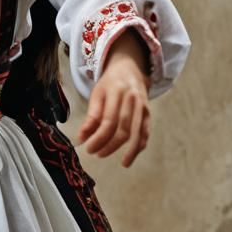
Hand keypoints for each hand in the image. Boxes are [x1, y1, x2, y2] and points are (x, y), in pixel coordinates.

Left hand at [77, 33, 150, 167]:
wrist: (130, 68)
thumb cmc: (110, 83)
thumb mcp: (96, 94)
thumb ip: (91, 116)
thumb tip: (82, 138)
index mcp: (115, 92)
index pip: (108, 121)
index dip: (99, 138)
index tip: (88, 148)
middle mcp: (131, 99)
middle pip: (123, 129)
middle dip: (110, 145)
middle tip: (97, 154)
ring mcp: (142, 106)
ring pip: (137, 133)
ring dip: (129, 150)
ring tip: (121, 163)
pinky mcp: (149, 112)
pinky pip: (146, 132)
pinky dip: (140, 146)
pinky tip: (131, 156)